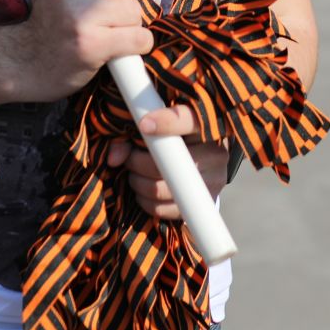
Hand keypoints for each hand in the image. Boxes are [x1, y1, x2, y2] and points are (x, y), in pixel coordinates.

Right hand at [7, 0, 152, 102]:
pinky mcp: (92, 44)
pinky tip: (116, 50)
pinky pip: (139, 38)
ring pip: (135, 14)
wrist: (25, 63)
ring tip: (104, 33)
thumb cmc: (45, 19)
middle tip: (103, 18)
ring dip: (128, 28)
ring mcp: (81, 15)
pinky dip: (136, 46)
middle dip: (123, 5)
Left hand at [106, 104, 230, 221]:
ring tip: (134, 176)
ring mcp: (213, 181)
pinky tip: (144, 192)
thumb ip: (132, 136)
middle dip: (136, 163)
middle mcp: (215, 153)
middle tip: (129, 160)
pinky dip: (146, 202)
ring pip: (160, 189)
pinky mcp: (205, 204)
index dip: (167, 122)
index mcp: (205, 126)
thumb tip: (113, 158)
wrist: (204, 167)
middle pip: (166, 163)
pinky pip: (164, 209)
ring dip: (138, 184)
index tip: (143, 125)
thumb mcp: (158, 130)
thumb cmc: (175, 141)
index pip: (190, 120)